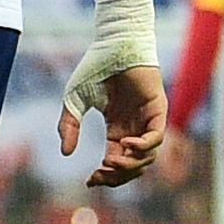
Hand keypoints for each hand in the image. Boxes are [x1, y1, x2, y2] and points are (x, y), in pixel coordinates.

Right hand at [60, 63, 168, 188]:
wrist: (113, 43)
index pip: (115, 162)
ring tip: (110, 161)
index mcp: (117, 129)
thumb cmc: (95, 67)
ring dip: (130, 165)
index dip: (105, 176)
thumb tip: (65, 153)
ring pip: (147, 157)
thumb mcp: (75, 101)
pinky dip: (143, 147)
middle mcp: (134, 128)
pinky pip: (156, 137)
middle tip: (99, 174)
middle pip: (133, 166)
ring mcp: (147, 120)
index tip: (90, 181)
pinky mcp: (157, 109)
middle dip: (117, 176)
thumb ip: (69, 126)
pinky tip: (126, 145)